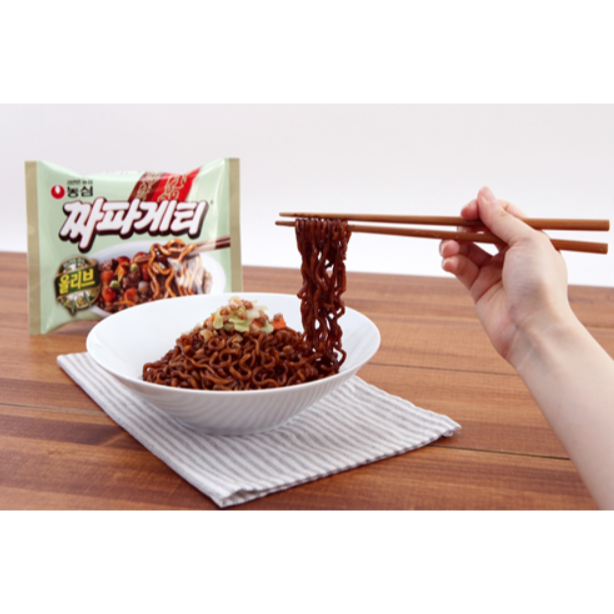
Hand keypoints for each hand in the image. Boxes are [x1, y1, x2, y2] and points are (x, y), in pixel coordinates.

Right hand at [439, 186, 576, 367]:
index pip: (502, 215)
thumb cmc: (539, 284)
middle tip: (454, 228)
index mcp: (530, 239)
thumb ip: (501, 218)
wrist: (533, 329)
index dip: (483, 209)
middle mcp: (512, 254)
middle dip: (464, 227)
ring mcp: (495, 272)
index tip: (467, 211)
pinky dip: (451, 262)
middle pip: (481, 230)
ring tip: (447, 249)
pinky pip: (460, 267)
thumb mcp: (526, 241)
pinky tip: (448, 263)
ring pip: (467, 248)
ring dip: (453, 244)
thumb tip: (483, 193)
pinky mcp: (478, 288)